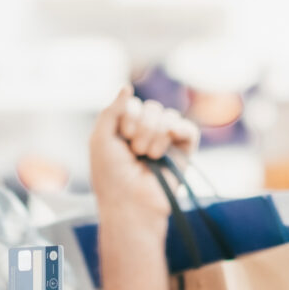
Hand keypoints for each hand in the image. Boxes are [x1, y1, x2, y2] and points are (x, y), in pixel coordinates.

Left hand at [89, 85, 200, 219]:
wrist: (131, 203)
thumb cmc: (110, 176)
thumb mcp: (100, 138)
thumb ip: (111, 110)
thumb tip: (127, 87)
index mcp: (126, 130)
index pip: (133, 104)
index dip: (129, 118)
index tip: (122, 139)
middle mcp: (147, 133)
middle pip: (152, 107)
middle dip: (142, 127)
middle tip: (135, 150)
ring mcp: (167, 142)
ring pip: (168, 116)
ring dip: (156, 135)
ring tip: (149, 156)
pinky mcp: (184, 152)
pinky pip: (188, 128)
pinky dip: (178, 132)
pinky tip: (167, 146)